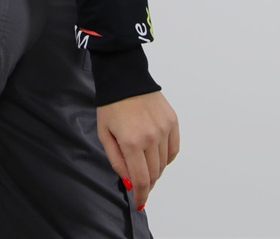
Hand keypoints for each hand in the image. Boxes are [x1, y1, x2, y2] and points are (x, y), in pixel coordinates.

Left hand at [96, 91, 178, 211]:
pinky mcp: (172, 121)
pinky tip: (156, 154)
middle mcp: (151, 137)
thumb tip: (129, 181)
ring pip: (164, 163)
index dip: (141, 195)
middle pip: (154, 173)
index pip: (141, 179)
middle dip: (146, 183)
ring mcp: (164, 129)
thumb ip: (117, 161)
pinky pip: (174, 149)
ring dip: (155, 169)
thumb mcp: (105, 134)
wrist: (124, 77)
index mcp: (131, 142)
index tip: (140, 202)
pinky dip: (166, 157)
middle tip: (139, 183)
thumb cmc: (111, 105)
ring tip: (144, 162)